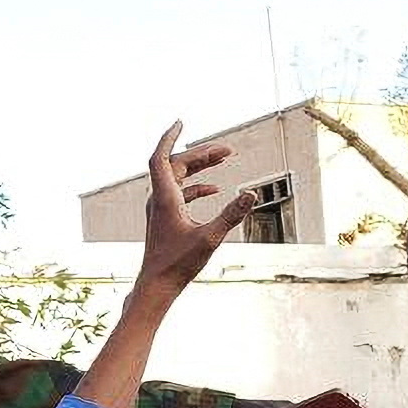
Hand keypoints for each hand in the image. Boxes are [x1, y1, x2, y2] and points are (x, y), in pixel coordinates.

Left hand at [136, 121, 255, 295]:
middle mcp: (158, 199)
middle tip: (227, 149)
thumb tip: (251, 193)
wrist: (156, 285)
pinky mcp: (164, 218)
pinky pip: (179, 192)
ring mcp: (160, 208)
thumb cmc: (177, 265)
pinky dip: (196, 186)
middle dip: (201, 153)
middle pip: (176, 164)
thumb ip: (231, 215)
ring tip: (224, 159)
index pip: (161, 158)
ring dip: (199, 166)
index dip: (169, 137)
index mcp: (164, 198)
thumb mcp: (210, 239)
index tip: (180, 122)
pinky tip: (215, 189)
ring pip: (177, 177)